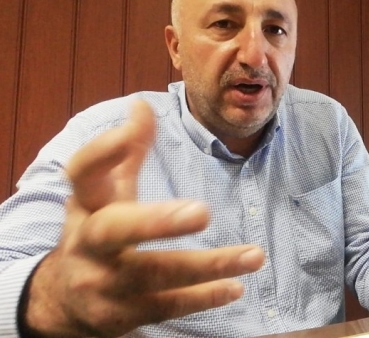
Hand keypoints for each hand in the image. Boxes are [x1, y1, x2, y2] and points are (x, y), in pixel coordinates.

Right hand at [23, 101, 264, 336]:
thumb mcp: (104, 194)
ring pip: (153, 275)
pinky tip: (234, 286)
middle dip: (157, 222)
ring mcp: (101, 284)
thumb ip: (125, 152)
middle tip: (203, 212)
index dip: (105, 149)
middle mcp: (87, 243)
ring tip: (254, 256)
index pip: (84, 172)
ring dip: (207, 266)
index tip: (136, 122)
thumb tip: (142, 104)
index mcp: (85, 205)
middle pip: (114, 231)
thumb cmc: (97, 232)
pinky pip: (164, 306)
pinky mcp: (119, 316)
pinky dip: (202, 298)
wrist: (61, 301)